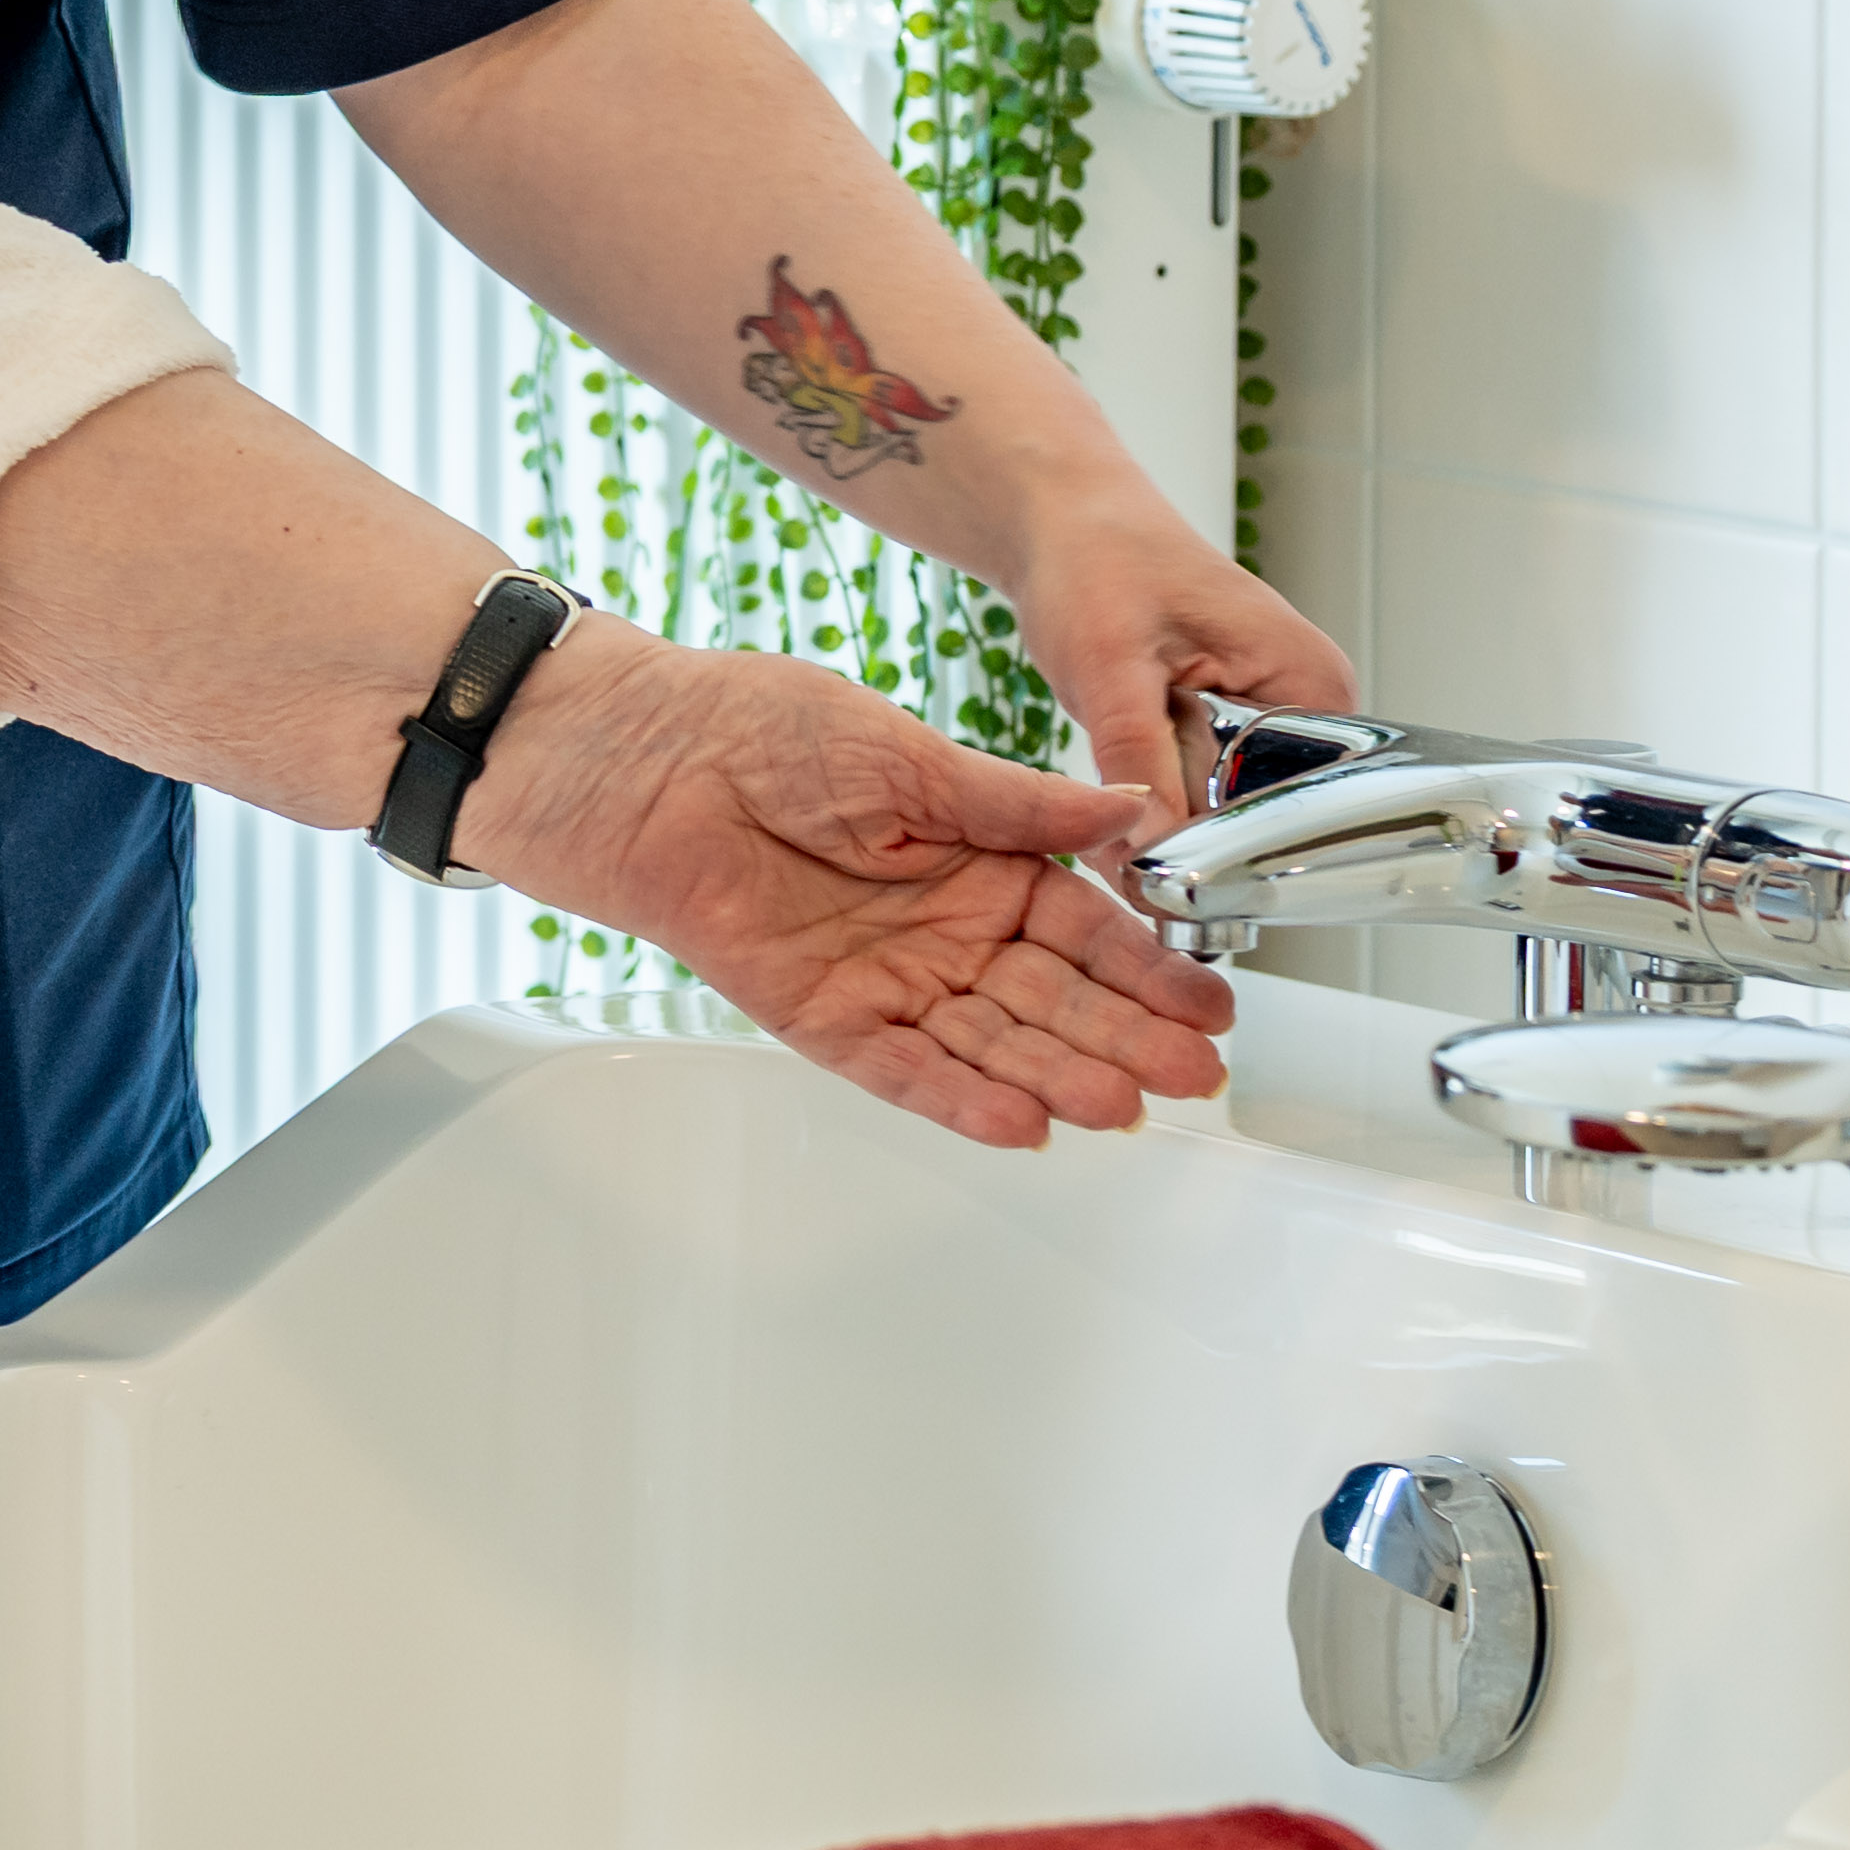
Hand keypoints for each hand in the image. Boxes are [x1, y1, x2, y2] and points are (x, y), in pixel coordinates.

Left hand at [480, 636, 1241, 1148]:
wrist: (638, 755)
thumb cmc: (758, 725)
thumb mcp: (908, 756)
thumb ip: (1015, 804)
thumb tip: (1126, 811)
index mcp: (976, 858)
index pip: (1082, 926)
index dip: (1145, 967)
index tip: (1210, 1004)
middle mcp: (941, 928)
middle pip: (1050, 999)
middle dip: (1125, 1038)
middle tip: (1196, 1075)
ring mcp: (884, 977)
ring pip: (989, 1044)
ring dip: (1058, 1078)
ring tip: (1125, 1107)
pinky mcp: (819, 1016)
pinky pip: (899, 1069)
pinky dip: (957, 1097)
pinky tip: (1023, 1124)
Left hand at [987, 488, 1358, 834]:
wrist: (1061, 517)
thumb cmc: (1097, 557)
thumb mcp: (1111, 668)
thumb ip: (1138, 767)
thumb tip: (1148, 861)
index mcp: (1315, 686)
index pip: (1305, 811)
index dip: (1232, 855)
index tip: (1162, 881)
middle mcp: (1308, 704)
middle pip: (1268, 820)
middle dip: (1190, 843)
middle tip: (1120, 859)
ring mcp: (1270, 714)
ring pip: (1227, 810)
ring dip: (1167, 822)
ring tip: (1113, 818)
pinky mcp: (1228, 720)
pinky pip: (1201, 787)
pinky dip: (1156, 795)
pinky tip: (1117, 792)